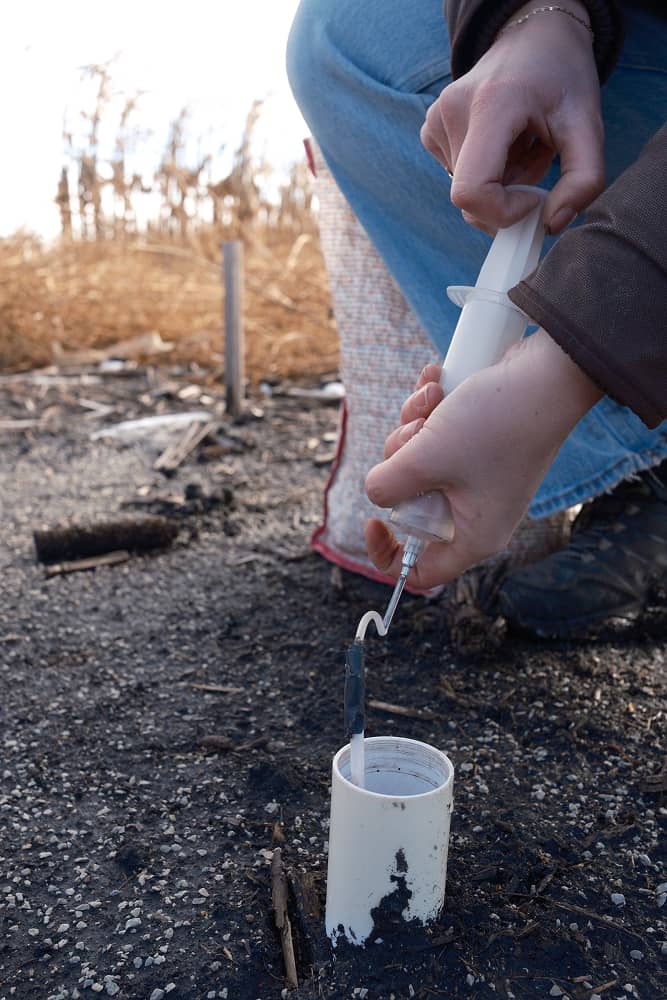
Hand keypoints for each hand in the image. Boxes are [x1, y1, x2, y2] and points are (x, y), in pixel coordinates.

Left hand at [364, 330, 601, 588]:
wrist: (547, 372)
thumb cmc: (495, 422)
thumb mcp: (426, 458)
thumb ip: (386, 485)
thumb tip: (375, 492)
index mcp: (475, 535)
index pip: (422, 570)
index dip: (388, 554)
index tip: (371, 520)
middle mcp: (478, 512)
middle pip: (411, 505)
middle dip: (400, 461)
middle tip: (414, 432)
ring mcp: (478, 478)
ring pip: (417, 463)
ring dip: (412, 425)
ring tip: (431, 397)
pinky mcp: (477, 447)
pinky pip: (434, 436)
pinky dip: (428, 411)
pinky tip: (434, 381)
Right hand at [422, 1, 604, 233]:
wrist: (533, 37)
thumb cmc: (562, 76)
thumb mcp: (589, 123)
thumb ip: (584, 179)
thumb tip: (552, 224)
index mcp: (490, 106)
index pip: (472, 192)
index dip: (503, 213)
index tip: (534, 199)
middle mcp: (452, 112)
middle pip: (471, 199)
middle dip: (509, 197)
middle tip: (538, 162)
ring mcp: (435, 121)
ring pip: (467, 192)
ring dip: (502, 184)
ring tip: (524, 146)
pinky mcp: (431, 130)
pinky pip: (459, 177)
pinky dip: (488, 173)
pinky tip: (506, 144)